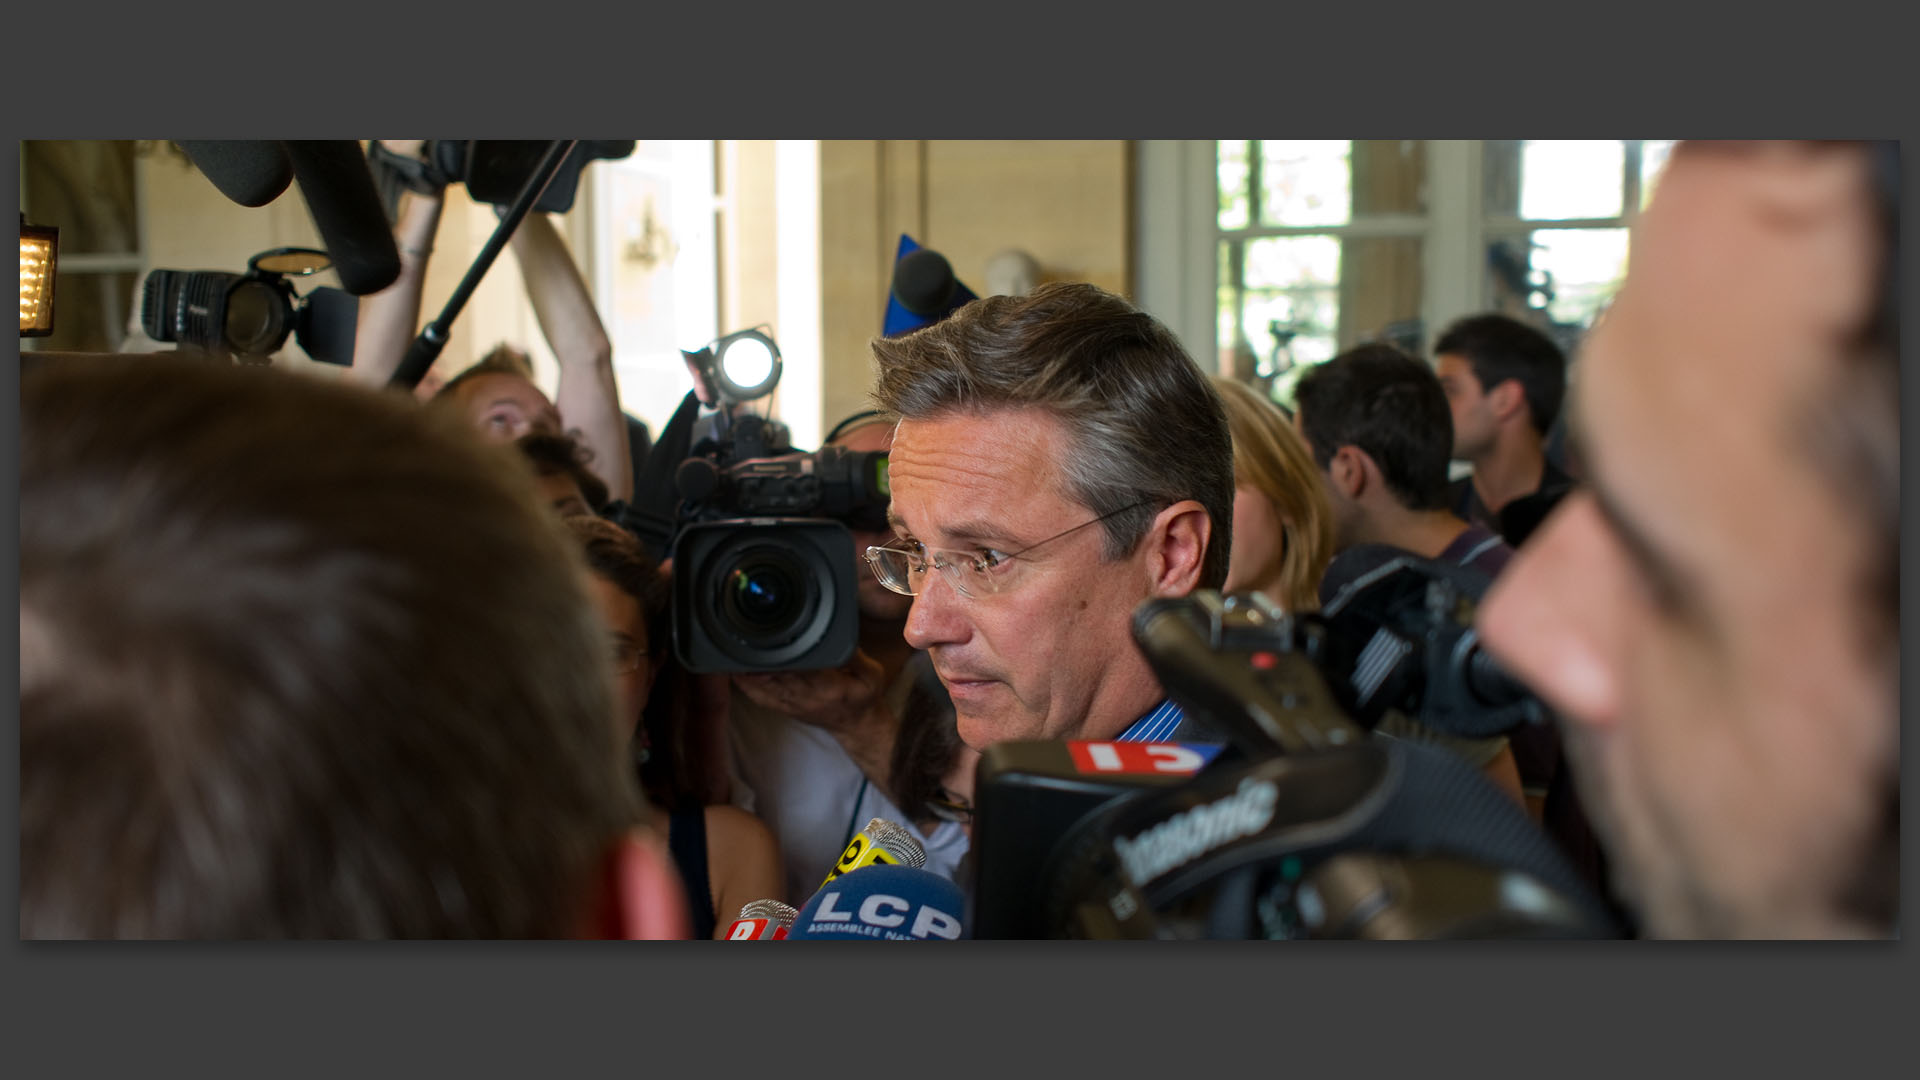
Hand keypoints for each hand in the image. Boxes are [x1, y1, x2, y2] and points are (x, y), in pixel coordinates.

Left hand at [731, 651, 887, 734]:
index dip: (784, 659)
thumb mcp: (872, 674)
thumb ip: (856, 656)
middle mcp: (807, 698)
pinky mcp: (785, 709)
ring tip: (731, 653)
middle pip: (776, 677)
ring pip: (764, 688)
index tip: (769, 643)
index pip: (803, 671)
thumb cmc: (864, 697)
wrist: (856, 726)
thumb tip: (841, 638)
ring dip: (747, 672)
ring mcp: (793, 705)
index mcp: (829, 688)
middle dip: (759, 661)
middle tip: (742, 640)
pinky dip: (746, 685)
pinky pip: (761, 698)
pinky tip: (734, 671)